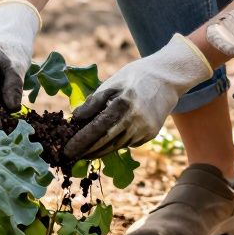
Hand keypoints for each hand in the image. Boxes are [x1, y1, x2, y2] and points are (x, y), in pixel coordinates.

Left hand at [63, 34, 211, 160]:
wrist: (167, 79)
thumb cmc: (135, 77)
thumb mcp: (113, 83)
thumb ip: (94, 102)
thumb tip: (75, 119)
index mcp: (123, 104)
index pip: (97, 129)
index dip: (80, 142)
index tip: (66, 150)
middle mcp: (135, 120)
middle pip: (105, 143)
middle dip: (86, 152)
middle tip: (70, 156)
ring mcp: (145, 130)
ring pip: (116, 146)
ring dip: (99, 150)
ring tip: (83, 152)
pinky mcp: (150, 135)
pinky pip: (128, 143)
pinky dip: (115, 142)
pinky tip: (107, 140)